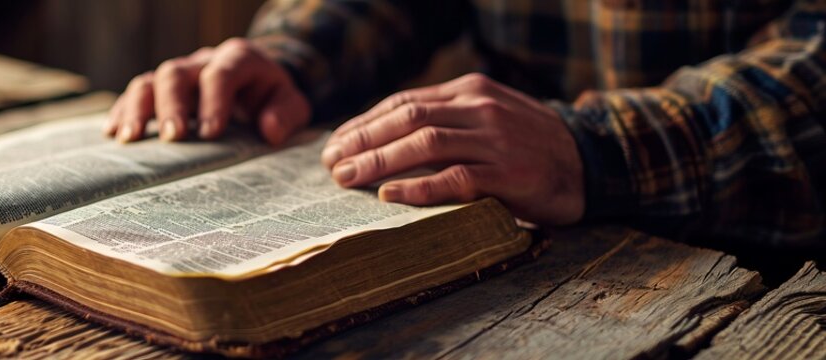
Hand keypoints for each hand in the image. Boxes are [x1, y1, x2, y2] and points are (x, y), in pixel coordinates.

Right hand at [106, 37, 310, 144]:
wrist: (258, 83)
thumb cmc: (273, 97)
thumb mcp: (292, 104)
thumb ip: (286, 114)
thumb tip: (269, 130)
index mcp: (238, 59)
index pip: (221, 73)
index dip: (214, 102)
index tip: (211, 134)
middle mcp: (203, 61)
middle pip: (176, 73)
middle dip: (171, 105)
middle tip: (172, 137)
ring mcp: (180, 73)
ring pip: (150, 80)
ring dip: (137, 109)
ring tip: (129, 138)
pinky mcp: (162, 89)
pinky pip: (136, 93)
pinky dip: (123, 111)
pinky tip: (113, 134)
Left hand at [321, 74, 584, 224]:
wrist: (590, 162)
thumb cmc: (527, 145)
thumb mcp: (487, 118)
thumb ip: (445, 120)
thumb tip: (384, 139)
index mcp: (470, 91)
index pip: (403, 102)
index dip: (364, 123)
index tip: (336, 143)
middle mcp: (480, 108)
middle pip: (407, 118)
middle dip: (363, 140)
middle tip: (330, 162)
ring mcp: (496, 139)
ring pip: (426, 143)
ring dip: (380, 160)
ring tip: (348, 177)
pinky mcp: (509, 173)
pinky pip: (456, 178)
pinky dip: (419, 187)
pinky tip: (389, 195)